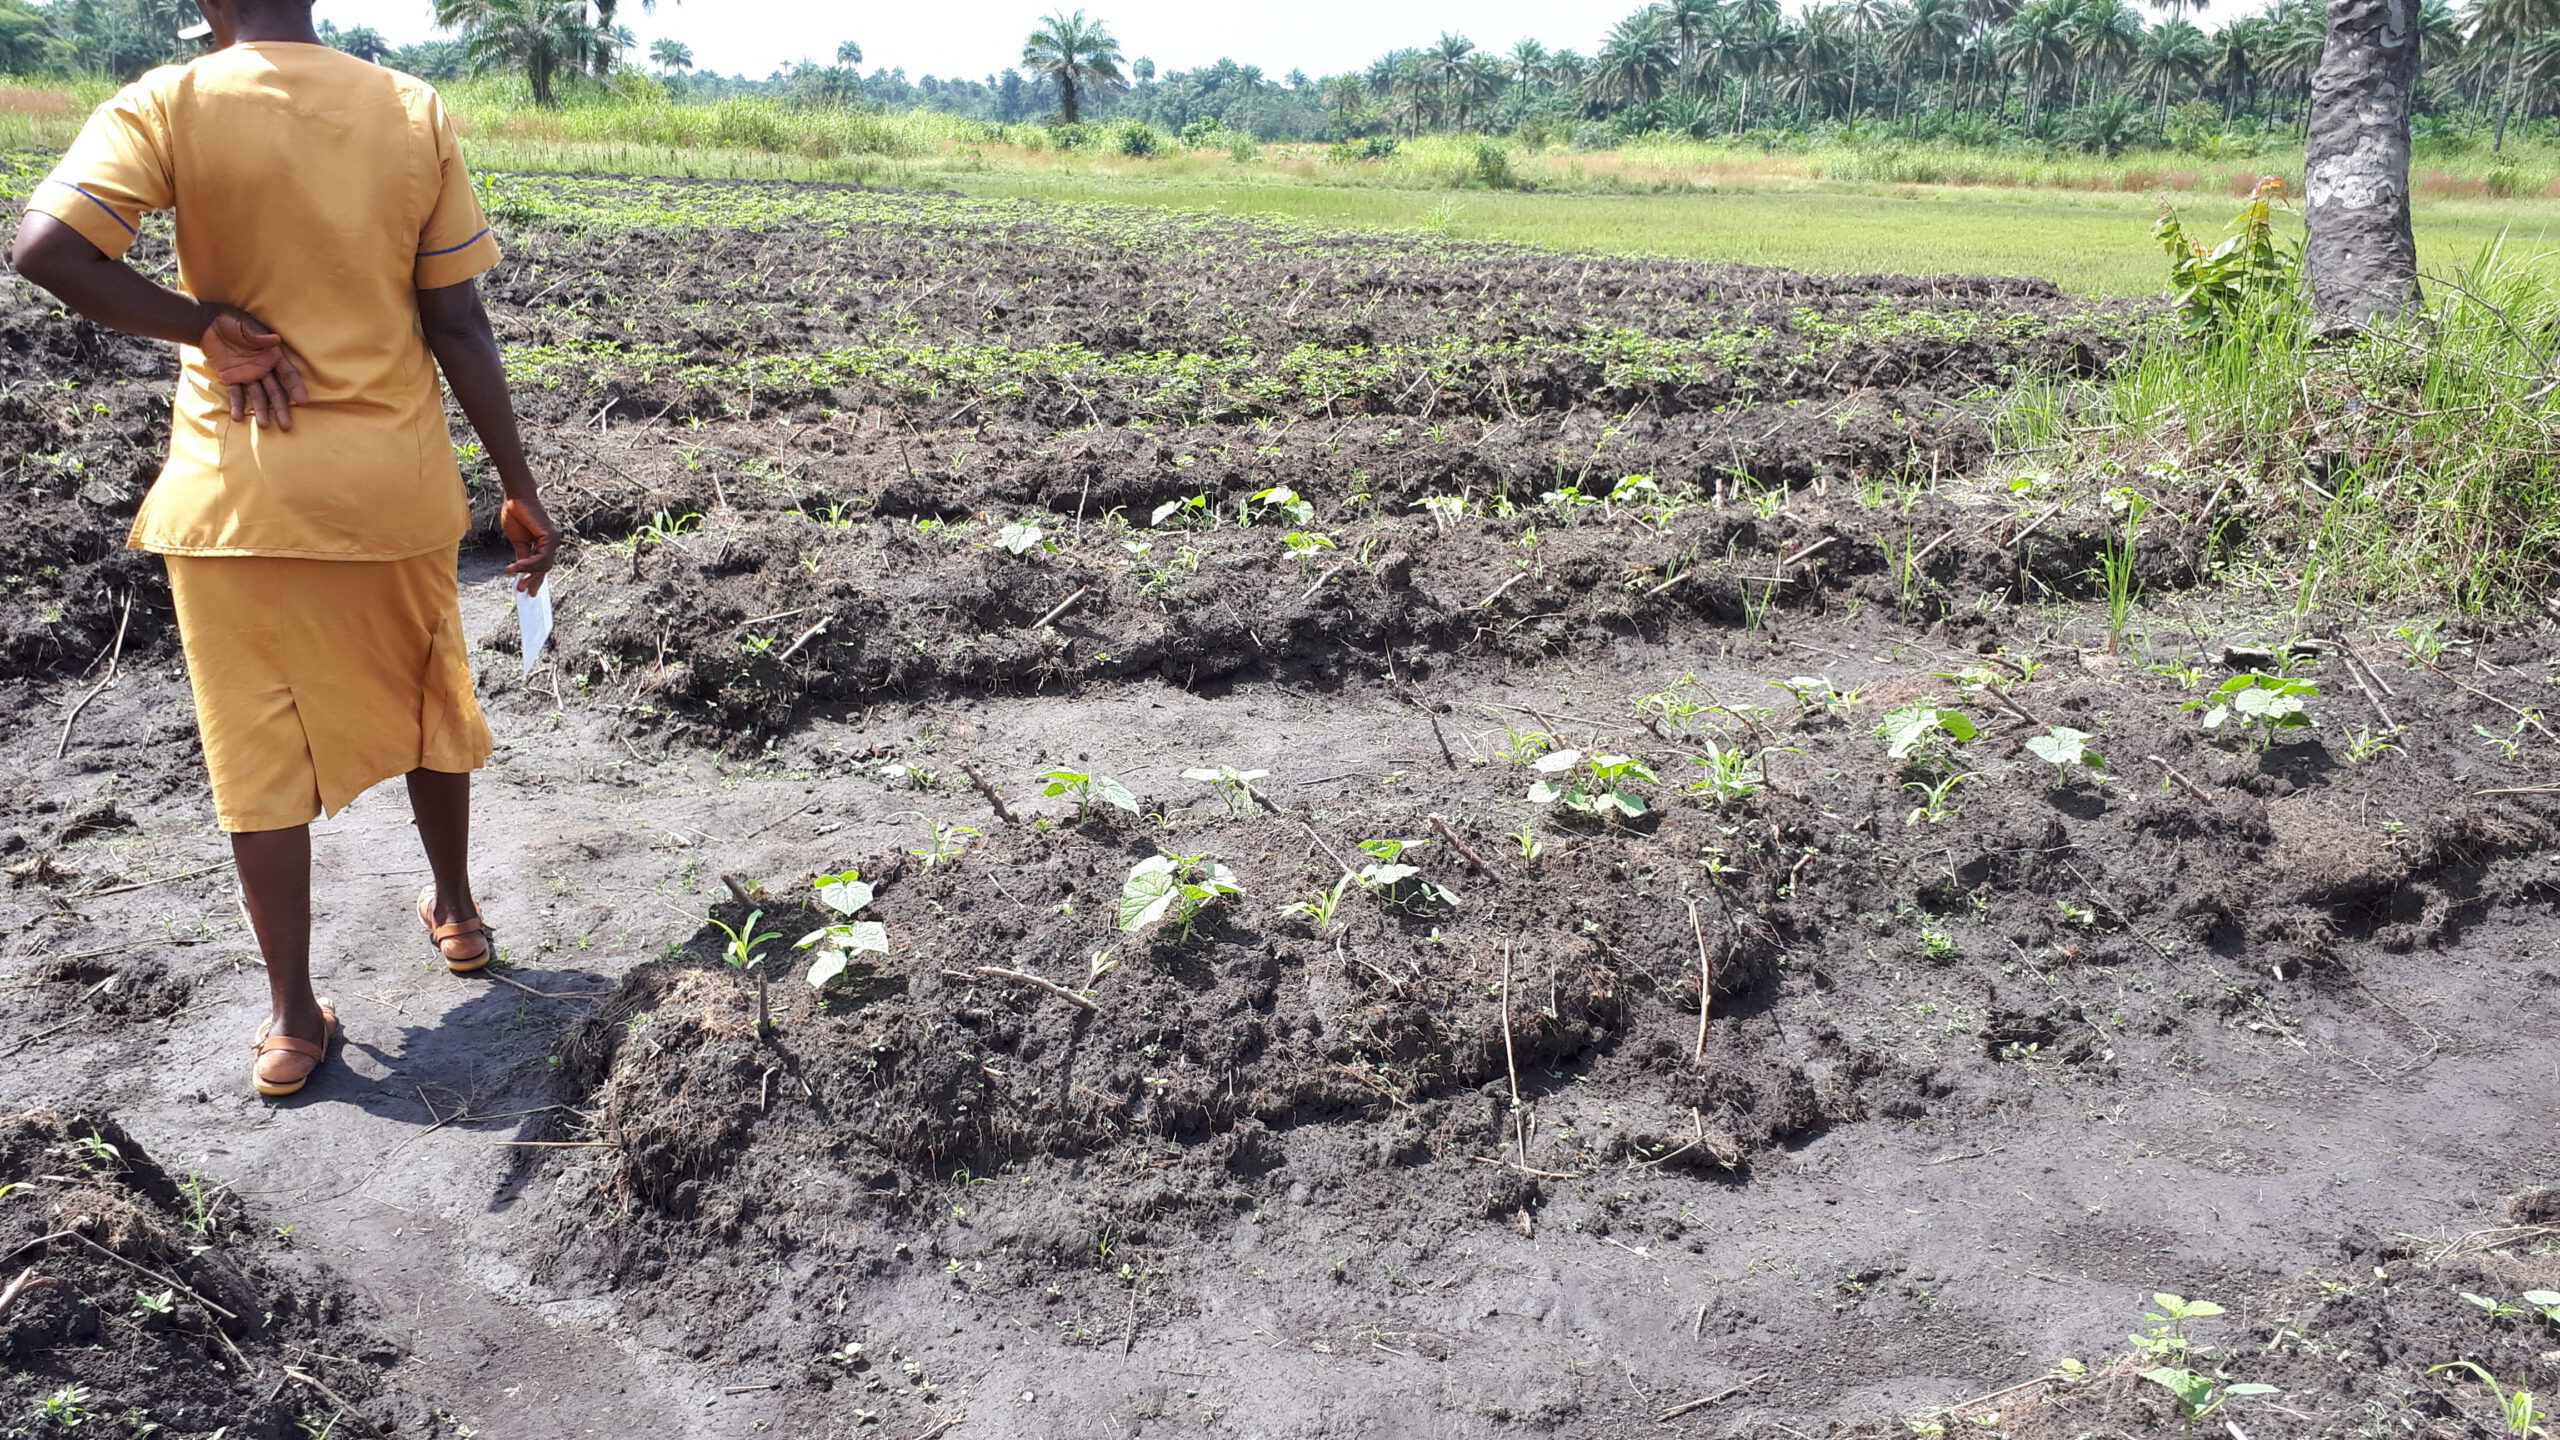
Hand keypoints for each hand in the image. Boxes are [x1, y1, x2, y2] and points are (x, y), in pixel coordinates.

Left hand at [199, 306, 309, 430]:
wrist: (208, 324)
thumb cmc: (232, 321)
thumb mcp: (246, 326)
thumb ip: (259, 337)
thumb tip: (276, 340)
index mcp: (272, 356)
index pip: (288, 374)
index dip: (296, 387)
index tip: (303, 401)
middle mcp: (264, 368)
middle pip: (275, 391)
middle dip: (281, 408)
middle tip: (287, 426)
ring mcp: (248, 375)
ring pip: (258, 396)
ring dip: (261, 411)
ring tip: (263, 426)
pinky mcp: (232, 378)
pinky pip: (236, 393)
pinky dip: (237, 405)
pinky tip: (238, 418)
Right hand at [501, 494, 559, 595]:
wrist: (516, 498)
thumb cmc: (516, 514)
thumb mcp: (518, 541)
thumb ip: (523, 555)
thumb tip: (521, 570)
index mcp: (544, 544)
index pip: (542, 565)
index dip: (534, 578)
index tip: (527, 590)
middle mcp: (551, 543)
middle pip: (545, 568)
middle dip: (533, 580)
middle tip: (522, 590)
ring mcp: (553, 539)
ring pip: (543, 564)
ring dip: (528, 572)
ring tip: (514, 575)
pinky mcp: (550, 536)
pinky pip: (541, 557)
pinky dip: (528, 564)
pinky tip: (517, 566)